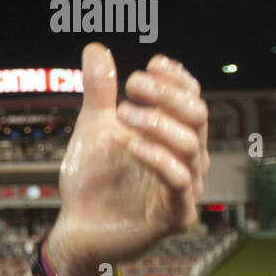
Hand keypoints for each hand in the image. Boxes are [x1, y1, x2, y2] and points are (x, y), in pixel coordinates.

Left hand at [51, 44, 209, 275]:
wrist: (77, 227)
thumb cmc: (91, 179)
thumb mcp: (93, 128)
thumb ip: (100, 91)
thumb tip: (95, 47)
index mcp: (172, 134)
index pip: (191, 98)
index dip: (177, 79)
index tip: (152, 64)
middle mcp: (186, 158)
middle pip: (198, 116)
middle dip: (167, 95)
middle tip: (132, 84)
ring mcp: (184, 186)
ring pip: (192, 146)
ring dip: (158, 124)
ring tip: (123, 112)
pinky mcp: (175, 215)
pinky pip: (179, 183)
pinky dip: (158, 160)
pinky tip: (133, 146)